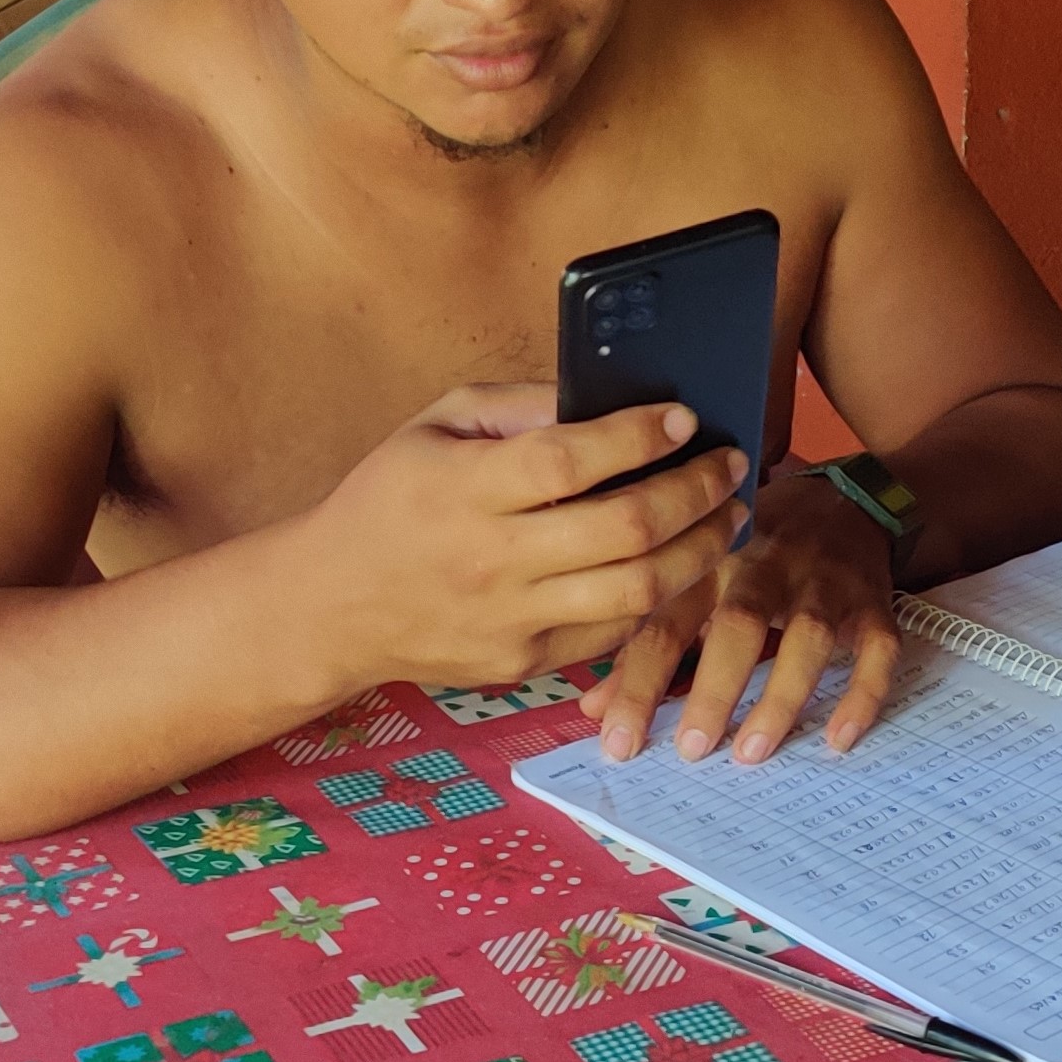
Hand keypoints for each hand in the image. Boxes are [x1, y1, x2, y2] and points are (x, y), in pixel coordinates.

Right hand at [280, 384, 747, 695]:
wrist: (330, 604)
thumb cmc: (388, 498)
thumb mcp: (436, 423)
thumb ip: (520, 406)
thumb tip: (607, 397)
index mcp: (464, 488)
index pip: (570, 460)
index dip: (638, 436)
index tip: (685, 418)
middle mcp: (491, 559)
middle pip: (623, 529)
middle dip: (695, 492)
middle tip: (731, 465)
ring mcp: (510, 620)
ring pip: (636, 591)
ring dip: (700, 550)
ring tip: (728, 516)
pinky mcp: (522, 664)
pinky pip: (612, 633)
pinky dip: (660, 596)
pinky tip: (682, 562)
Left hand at [580, 468, 901, 763]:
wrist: (841, 500)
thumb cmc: (752, 552)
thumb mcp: (696, 584)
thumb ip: (648, 644)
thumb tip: (593, 710)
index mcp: (708, 563)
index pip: (664, 623)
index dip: (639, 683)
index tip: (619, 744)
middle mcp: (765, 566)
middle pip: (738, 622)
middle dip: (714, 687)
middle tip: (691, 750)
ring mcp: (824, 582)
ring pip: (809, 635)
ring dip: (781, 695)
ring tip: (752, 752)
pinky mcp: (873, 600)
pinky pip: (877, 647)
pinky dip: (862, 693)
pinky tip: (839, 739)